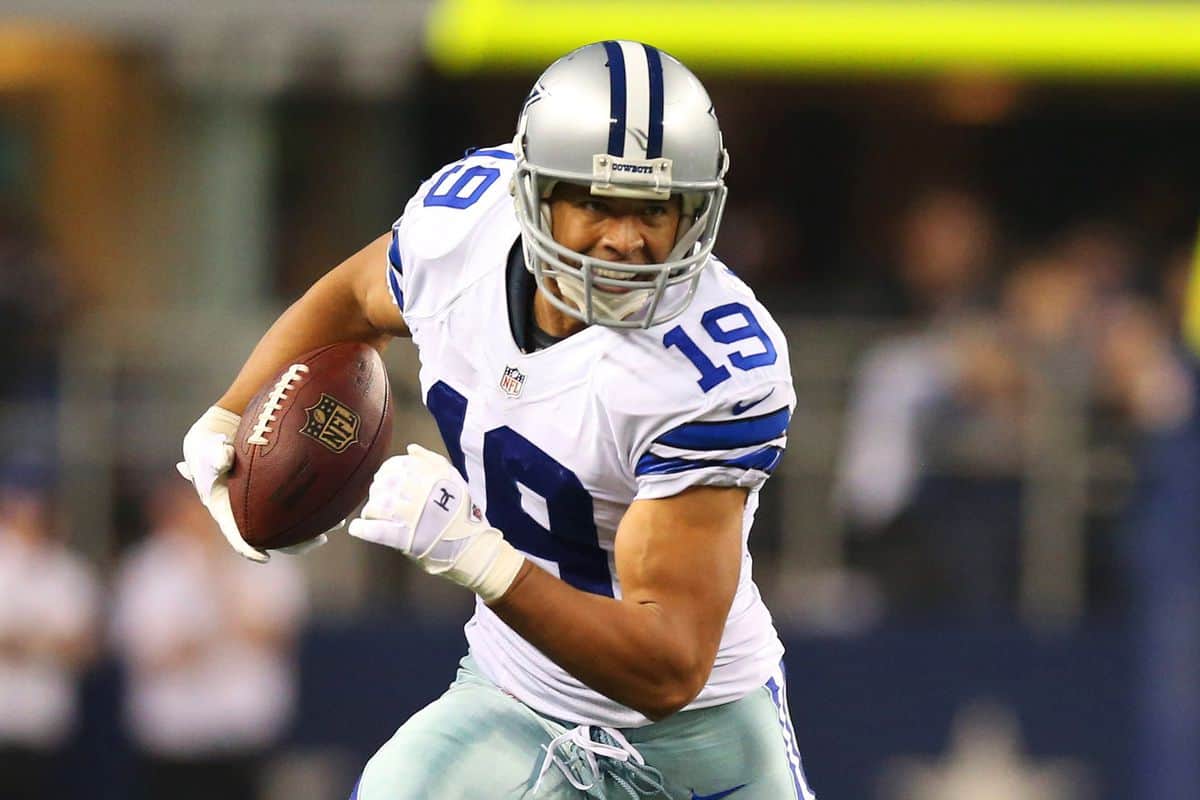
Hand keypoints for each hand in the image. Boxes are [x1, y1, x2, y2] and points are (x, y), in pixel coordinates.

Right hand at [178, 406, 330, 561]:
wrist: (215, 440)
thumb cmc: (209, 447)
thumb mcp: (206, 448)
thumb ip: (214, 454)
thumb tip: (224, 458)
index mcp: (227, 513)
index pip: (238, 537)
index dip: (249, 549)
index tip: (264, 558)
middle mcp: (247, 515)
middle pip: (274, 537)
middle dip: (298, 543)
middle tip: (321, 539)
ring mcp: (264, 507)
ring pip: (291, 525)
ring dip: (314, 528)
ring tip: (339, 522)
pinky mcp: (276, 496)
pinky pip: (298, 506)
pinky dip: (316, 507)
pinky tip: (338, 502)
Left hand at [348, 444, 524, 601]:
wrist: (470, 545)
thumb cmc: (461, 511)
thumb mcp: (453, 478)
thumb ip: (431, 460)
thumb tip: (410, 449)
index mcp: (429, 475)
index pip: (395, 466)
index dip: (386, 473)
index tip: (387, 481)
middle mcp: (419, 492)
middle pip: (383, 485)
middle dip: (377, 490)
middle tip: (380, 499)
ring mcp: (410, 516)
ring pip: (376, 505)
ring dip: (370, 509)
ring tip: (372, 515)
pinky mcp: (404, 538)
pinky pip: (375, 531)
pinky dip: (362, 529)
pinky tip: (358, 528)